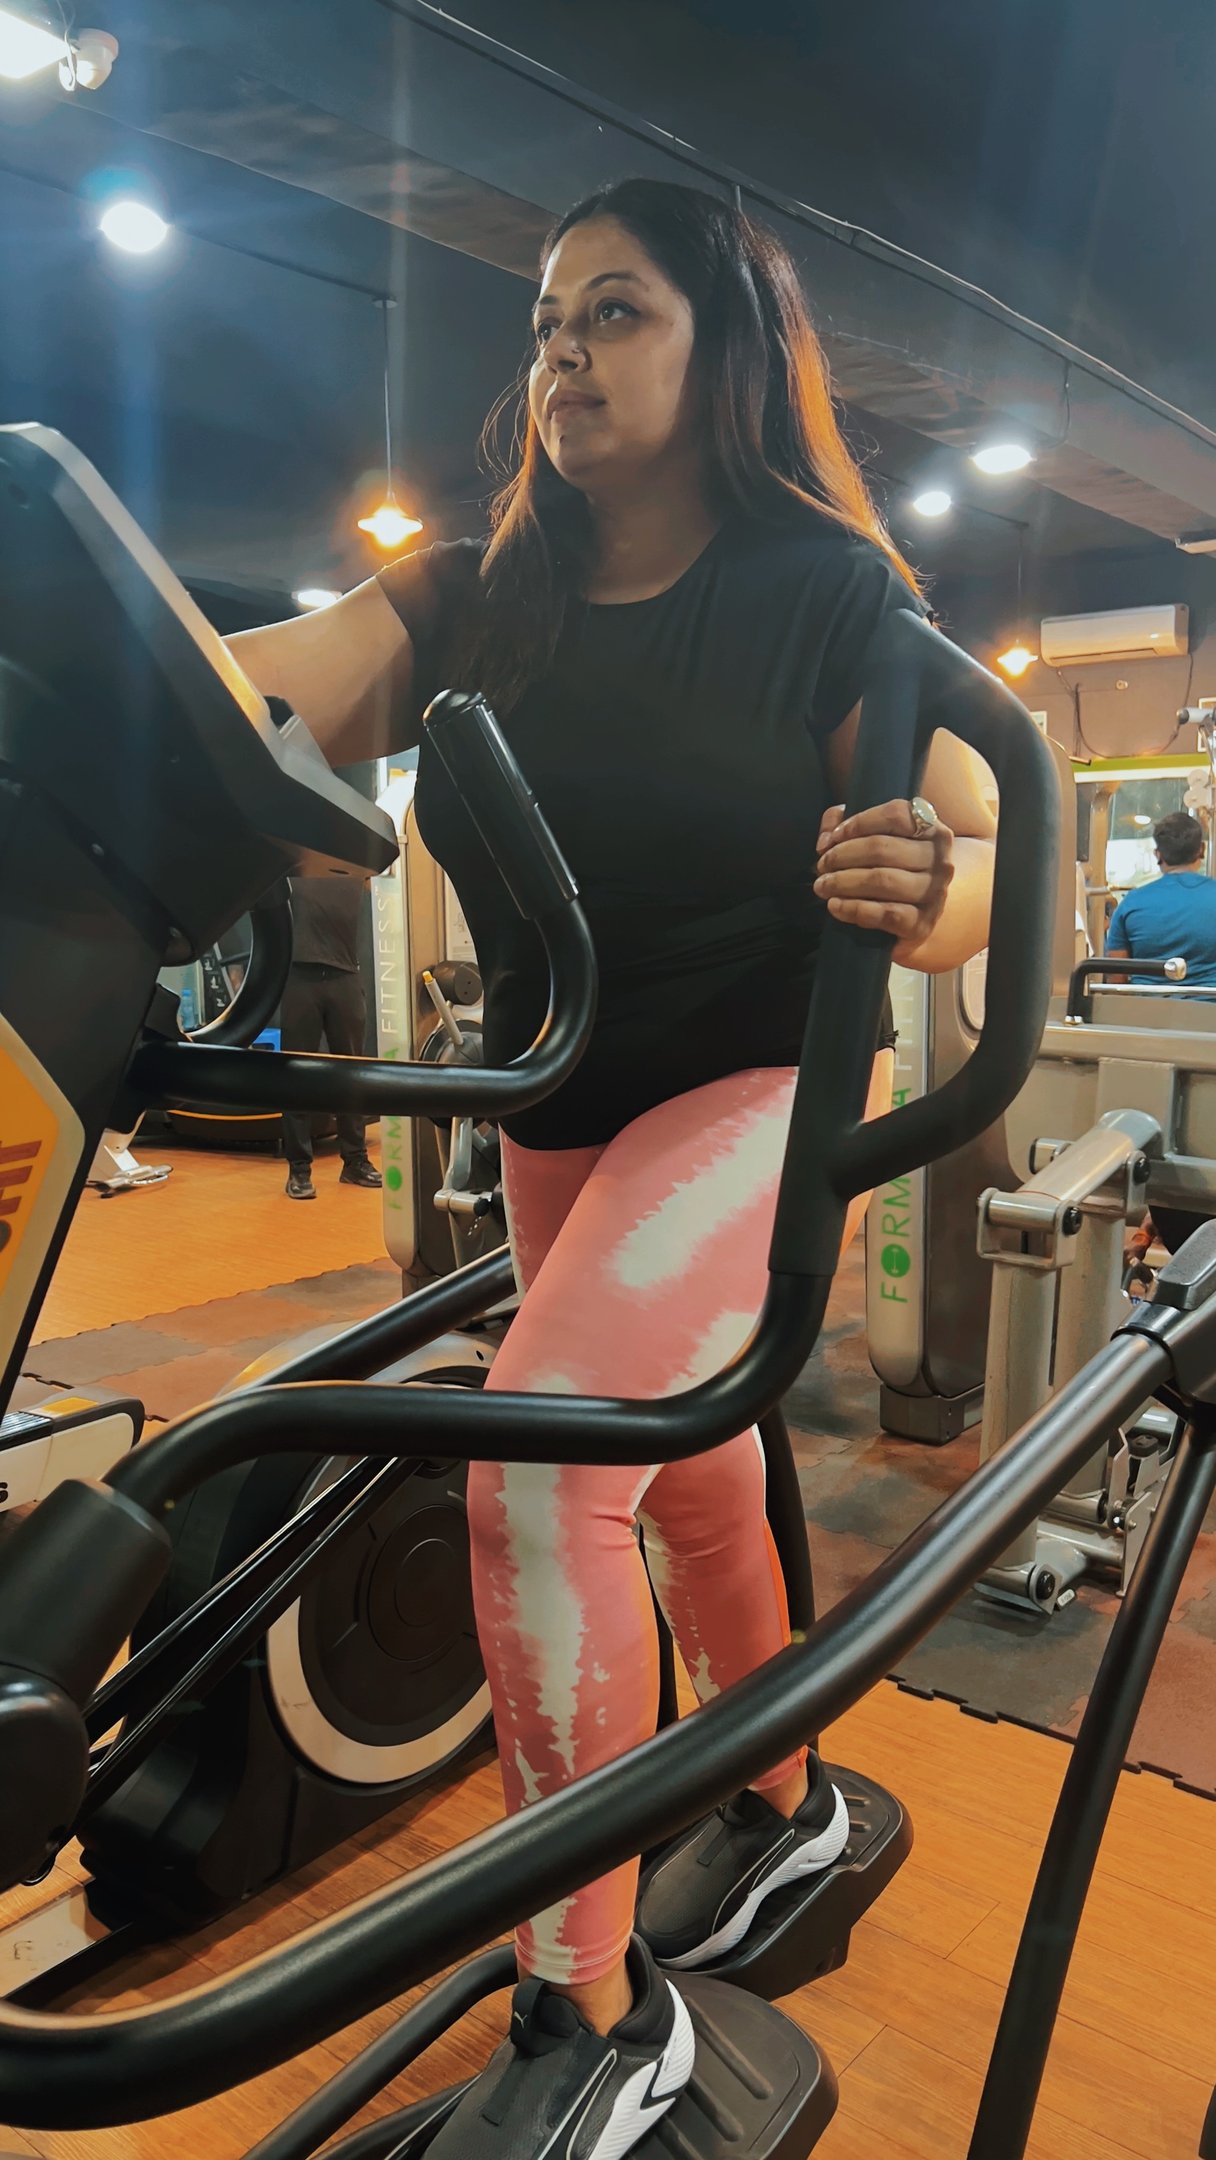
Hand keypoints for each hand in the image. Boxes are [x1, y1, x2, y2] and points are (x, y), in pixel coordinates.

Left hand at [815, 798, 955, 963]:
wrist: (916, 917)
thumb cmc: (891, 870)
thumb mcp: (871, 838)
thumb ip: (843, 823)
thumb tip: (826, 839)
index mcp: (931, 829)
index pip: (896, 814)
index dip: (859, 822)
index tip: (834, 837)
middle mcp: (939, 859)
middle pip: (883, 848)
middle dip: (843, 855)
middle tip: (822, 865)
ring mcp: (934, 893)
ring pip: (883, 880)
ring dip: (843, 882)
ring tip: (823, 886)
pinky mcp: (922, 923)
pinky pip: (885, 913)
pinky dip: (854, 909)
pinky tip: (835, 906)